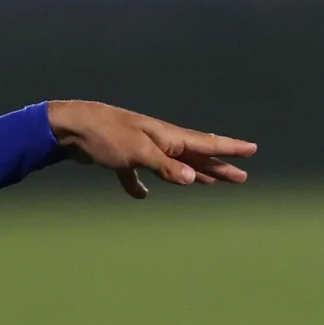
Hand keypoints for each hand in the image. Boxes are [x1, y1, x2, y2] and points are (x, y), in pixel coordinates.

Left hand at [48, 100, 256, 198]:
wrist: (71, 128)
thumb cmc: (106, 136)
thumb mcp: (137, 152)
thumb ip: (164, 166)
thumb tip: (192, 178)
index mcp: (168, 138)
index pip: (206, 144)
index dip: (230, 148)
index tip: (252, 150)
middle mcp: (159, 141)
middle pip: (195, 157)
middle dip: (218, 166)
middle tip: (241, 177)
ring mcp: (140, 149)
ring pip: (172, 165)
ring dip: (190, 174)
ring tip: (210, 182)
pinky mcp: (120, 158)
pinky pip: (135, 174)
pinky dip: (139, 185)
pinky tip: (142, 196)